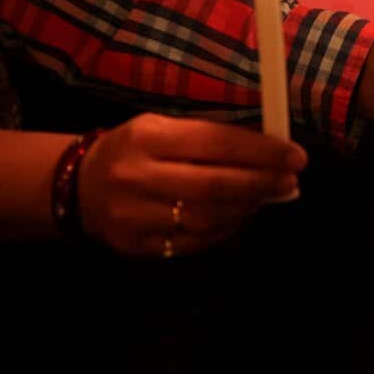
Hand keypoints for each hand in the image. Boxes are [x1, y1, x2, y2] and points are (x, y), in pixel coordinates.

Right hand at [77, 113, 305, 256]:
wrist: (78, 185)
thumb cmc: (135, 148)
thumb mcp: (164, 127)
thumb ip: (212, 138)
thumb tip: (271, 151)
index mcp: (148, 137)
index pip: (216, 143)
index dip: (262, 151)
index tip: (295, 155)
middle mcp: (138, 176)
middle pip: (216, 185)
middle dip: (263, 183)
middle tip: (292, 180)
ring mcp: (134, 216)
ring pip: (208, 218)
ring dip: (249, 208)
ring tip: (271, 196)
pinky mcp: (135, 246)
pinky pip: (194, 242)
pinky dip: (226, 229)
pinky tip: (242, 215)